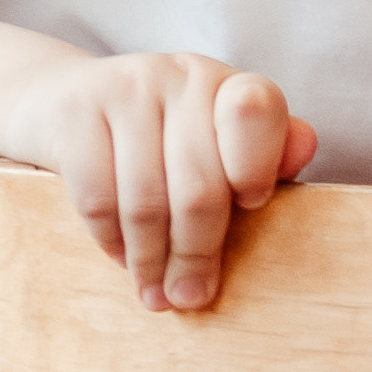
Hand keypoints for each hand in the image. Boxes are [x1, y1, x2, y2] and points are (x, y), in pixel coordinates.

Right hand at [6, 54, 317, 312]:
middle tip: (191, 296)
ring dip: (151, 261)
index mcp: (228, 84)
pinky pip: (97, 197)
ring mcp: (126, 87)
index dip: (256, 165)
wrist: (66, 102)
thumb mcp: (217, 141)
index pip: (257, 110)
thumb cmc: (164, 140)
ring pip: (146, 200)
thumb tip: (305, 150)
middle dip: (196, 254)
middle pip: (199, 184)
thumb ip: (268, 152)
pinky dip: (111, 240)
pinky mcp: (74, 111)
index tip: (251, 208)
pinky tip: (121, 257)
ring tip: (156, 294)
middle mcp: (182, 75)